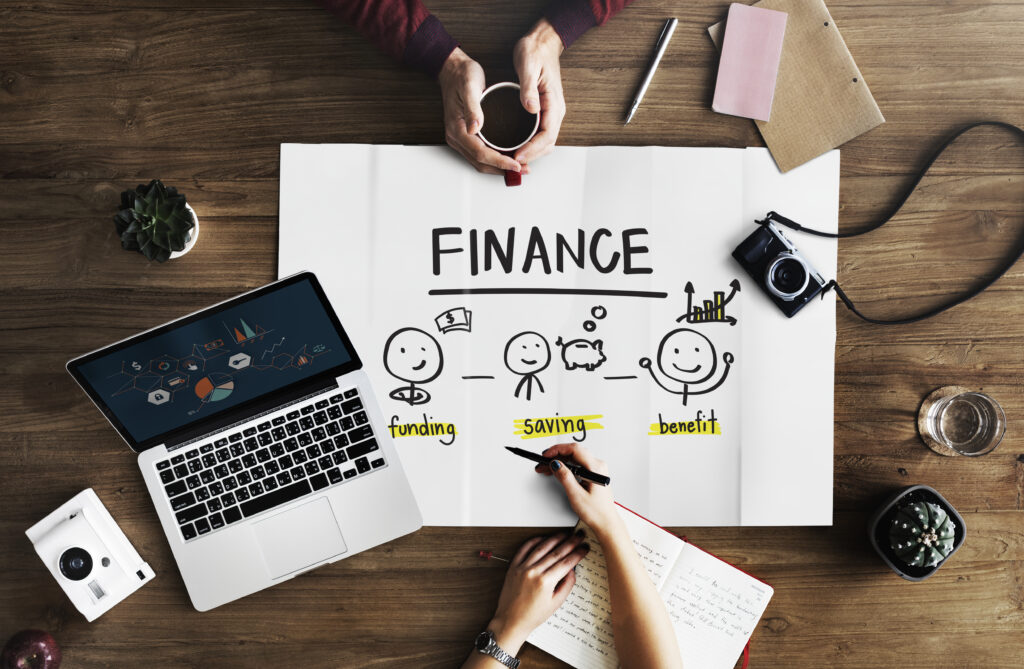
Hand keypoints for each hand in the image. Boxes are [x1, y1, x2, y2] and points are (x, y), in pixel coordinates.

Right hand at [438, 47, 522, 175]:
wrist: (452, 70)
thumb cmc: (462, 76)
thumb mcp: (469, 87)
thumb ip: (473, 108)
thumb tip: (475, 128)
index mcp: (457, 129)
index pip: (480, 153)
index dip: (500, 161)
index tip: (516, 164)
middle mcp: (456, 137)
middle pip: (480, 162)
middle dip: (502, 169)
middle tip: (523, 169)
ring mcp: (460, 138)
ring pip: (480, 161)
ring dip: (499, 167)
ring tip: (519, 167)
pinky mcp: (465, 135)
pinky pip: (479, 154)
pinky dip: (494, 159)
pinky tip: (507, 157)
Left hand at [487, 532, 588, 651]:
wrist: (511, 620)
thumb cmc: (532, 616)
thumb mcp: (555, 603)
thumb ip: (567, 585)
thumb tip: (572, 570)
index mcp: (545, 582)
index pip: (566, 562)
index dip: (578, 553)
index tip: (584, 548)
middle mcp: (533, 572)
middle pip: (556, 552)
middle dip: (570, 542)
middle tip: (579, 536)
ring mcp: (522, 568)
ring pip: (541, 547)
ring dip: (555, 538)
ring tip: (565, 534)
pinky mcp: (513, 566)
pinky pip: (524, 549)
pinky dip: (535, 541)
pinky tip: (543, 538)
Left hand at [512, 18, 565, 165]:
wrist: (542, 42)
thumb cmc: (535, 51)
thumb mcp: (528, 66)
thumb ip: (528, 88)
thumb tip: (531, 108)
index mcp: (554, 103)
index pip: (547, 135)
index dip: (533, 149)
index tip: (518, 156)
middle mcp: (555, 110)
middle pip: (547, 144)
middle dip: (531, 156)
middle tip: (512, 163)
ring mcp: (551, 112)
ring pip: (545, 141)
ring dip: (531, 153)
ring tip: (513, 159)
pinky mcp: (544, 111)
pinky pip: (540, 134)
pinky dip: (531, 144)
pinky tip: (517, 146)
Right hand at [536, 443, 622, 539]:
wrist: (606, 522)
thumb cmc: (596, 512)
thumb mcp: (576, 495)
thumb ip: (565, 477)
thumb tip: (556, 464)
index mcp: (596, 468)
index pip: (574, 450)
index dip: (557, 450)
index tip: (546, 455)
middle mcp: (598, 466)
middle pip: (574, 452)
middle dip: (556, 455)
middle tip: (543, 462)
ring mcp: (596, 470)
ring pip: (574, 458)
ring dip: (560, 461)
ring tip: (546, 468)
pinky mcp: (593, 474)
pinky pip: (578, 464)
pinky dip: (566, 466)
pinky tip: (557, 471)